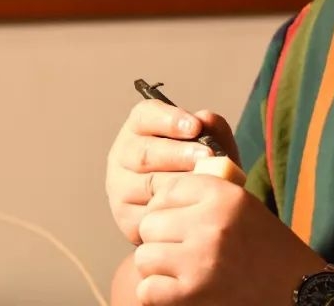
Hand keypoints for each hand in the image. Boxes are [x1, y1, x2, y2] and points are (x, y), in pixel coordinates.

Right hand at [106, 99, 238, 242]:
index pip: (145, 116)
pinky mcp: (124, 217)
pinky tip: (191, 206)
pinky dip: (171, 210)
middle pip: (145, 152)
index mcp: (139, 128)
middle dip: (178, 154)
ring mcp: (120, 186)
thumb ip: (212, 129)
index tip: (196, 126)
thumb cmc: (201, 168)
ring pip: (146, 184)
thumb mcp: (211, 144)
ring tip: (205, 181)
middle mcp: (123, 154)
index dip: (170, 120)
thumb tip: (206, 120)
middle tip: (207, 155)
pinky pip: (147, 214)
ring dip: (178, 183)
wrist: (194, 210)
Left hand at [132, 173, 325, 304]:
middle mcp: (210, 222)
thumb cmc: (266, 246)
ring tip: (181, 270)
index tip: (180, 222)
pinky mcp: (192, 293)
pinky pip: (147, 289)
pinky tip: (180, 291)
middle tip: (182, 250)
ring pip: (144, 256)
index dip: (167, 208)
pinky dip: (158, 294)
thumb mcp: (243, 205)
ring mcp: (199, 259)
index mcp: (223, 194)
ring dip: (157, 267)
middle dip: (160, 239)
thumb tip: (155, 192)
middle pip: (149, 223)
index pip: (166, 190)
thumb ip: (205, 193)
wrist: (295, 289)